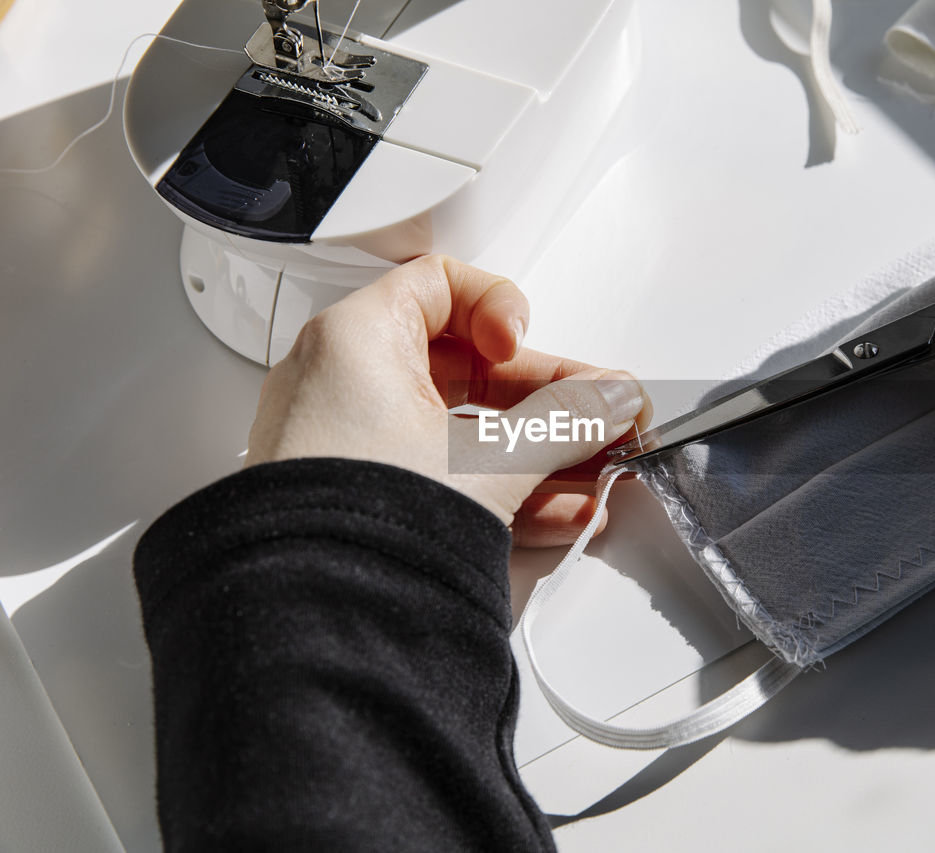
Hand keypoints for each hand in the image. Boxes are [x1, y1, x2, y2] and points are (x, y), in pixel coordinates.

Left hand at [245, 255, 650, 545]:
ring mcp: (353, 447)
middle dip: (545, 399)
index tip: (527, 346)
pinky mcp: (363, 500)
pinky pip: (442, 477)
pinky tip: (555, 512)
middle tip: (598, 418)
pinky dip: (498, 488)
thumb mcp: (486, 461)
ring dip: (535, 450)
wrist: (310, 622)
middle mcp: (346, 386)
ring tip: (593, 471)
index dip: (500, 307)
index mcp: (356, 342)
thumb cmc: (359, 524)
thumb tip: (609, 401)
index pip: (440, 284)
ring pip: (461, 430)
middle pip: (468, 365)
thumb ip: (564, 422)